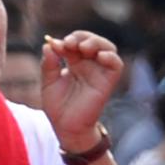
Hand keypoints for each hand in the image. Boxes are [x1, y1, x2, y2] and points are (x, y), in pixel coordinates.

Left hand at [40, 31, 124, 149]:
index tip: (55, 45)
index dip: (67, 40)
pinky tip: (99, 56)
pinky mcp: (108, 81)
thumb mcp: (48, 82)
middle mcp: (89, 64)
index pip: (75, 42)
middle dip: (82, 37)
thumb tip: (49, 45)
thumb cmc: (58, 107)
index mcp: (74, 62)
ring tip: (83, 47)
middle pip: (92, 40)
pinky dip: (110, 56)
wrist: (66, 128)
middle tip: (70, 43)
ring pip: (107, 47)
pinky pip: (116, 64)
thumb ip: (48, 64)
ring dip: (96, 42)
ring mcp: (99, 72)